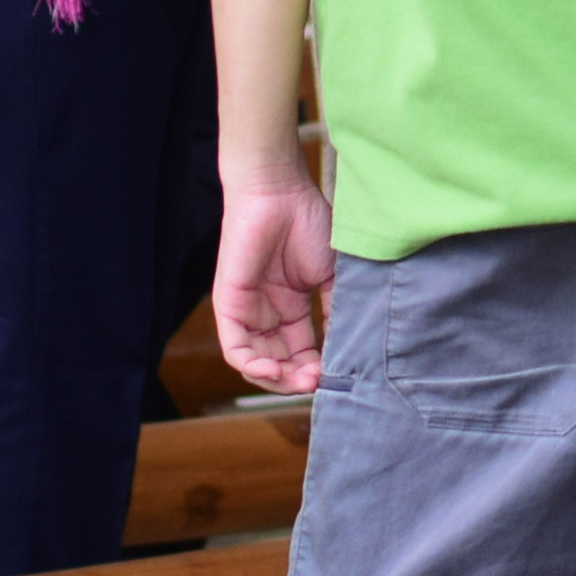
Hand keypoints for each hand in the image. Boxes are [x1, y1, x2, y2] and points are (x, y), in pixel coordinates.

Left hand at [211, 171, 338, 392]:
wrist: (279, 192)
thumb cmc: (307, 223)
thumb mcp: (331, 275)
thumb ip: (334, 310)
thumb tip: (347, 346)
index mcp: (291, 307)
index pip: (300, 353)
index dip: (316, 370)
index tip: (336, 376)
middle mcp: (267, 314)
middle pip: (278, 364)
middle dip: (298, 380)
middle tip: (318, 383)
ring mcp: (246, 311)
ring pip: (255, 363)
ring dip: (277, 379)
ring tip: (301, 381)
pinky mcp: (228, 306)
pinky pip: (235, 349)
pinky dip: (252, 367)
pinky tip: (274, 371)